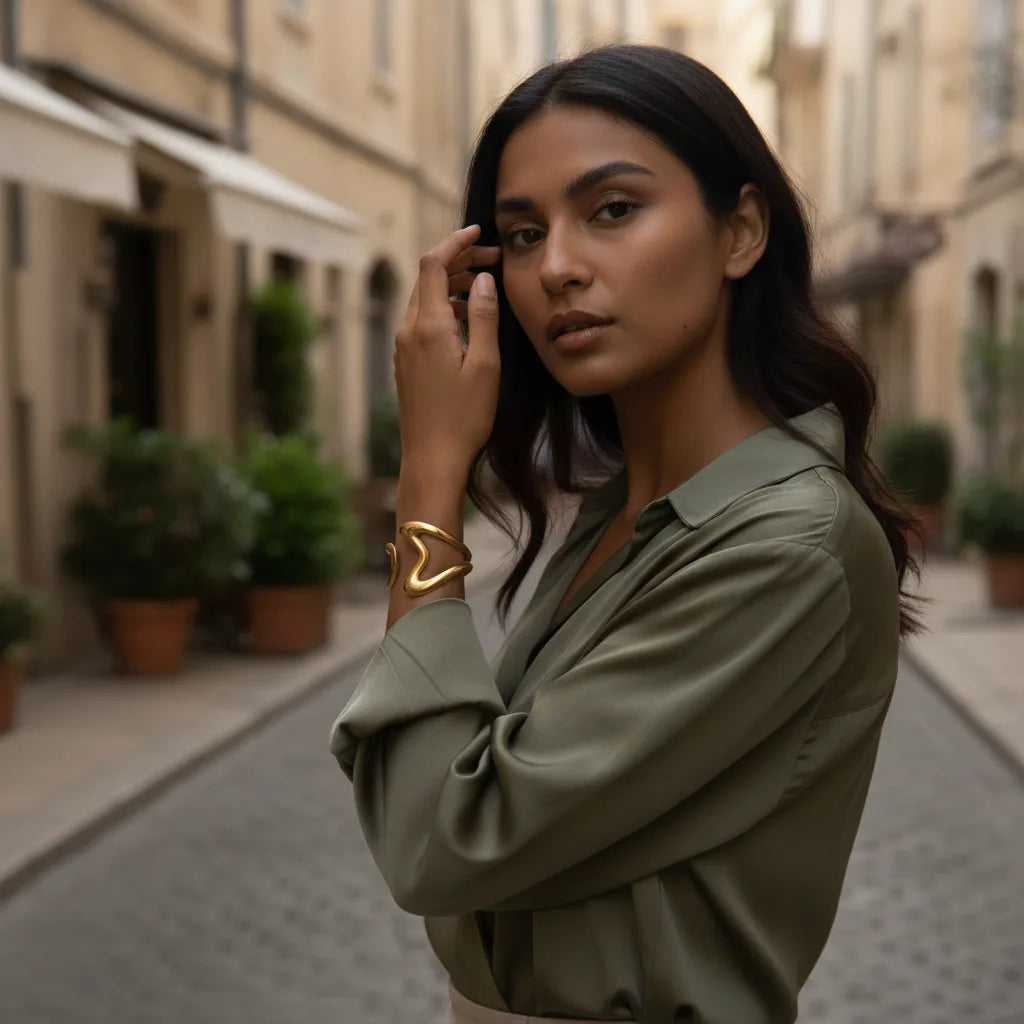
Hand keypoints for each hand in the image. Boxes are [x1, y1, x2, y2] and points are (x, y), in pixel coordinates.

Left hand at [393, 224, 501, 479]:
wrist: (432, 458)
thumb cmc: (463, 417)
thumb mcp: (485, 365)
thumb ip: (484, 317)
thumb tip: (483, 279)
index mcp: (428, 326)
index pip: (434, 264)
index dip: (455, 242)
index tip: (479, 233)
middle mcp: (408, 331)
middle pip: (428, 278)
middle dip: (458, 261)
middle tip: (492, 260)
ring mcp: (403, 347)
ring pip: (424, 299)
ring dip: (452, 285)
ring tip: (484, 288)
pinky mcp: (405, 362)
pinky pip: (421, 320)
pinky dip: (444, 307)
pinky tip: (466, 320)